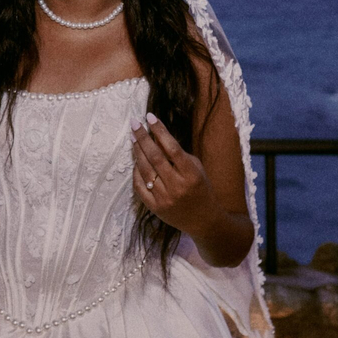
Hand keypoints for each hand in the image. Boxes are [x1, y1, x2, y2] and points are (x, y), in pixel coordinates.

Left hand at [132, 113, 215, 232]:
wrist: (204, 220)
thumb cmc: (201, 189)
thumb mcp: (197, 169)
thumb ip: (179, 155)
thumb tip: (157, 137)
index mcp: (191, 174)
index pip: (172, 148)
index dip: (160, 131)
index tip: (149, 117)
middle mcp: (177, 186)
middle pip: (155, 157)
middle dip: (143, 138)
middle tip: (135, 124)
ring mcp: (165, 198)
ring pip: (145, 170)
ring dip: (137, 152)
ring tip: (133, 138)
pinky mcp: (156, 208)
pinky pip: (140, 186)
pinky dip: (136, 172)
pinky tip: (135, 160)